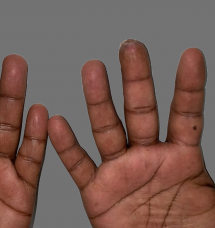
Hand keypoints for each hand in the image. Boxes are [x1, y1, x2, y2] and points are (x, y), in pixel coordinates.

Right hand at [48, 39, 214, 226]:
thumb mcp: (213, 210)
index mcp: (181, 159)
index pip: (185, 115)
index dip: (188, 86)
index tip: (191, 55)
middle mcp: (146, 157)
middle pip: (140, 110)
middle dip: (136, 78)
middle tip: (130, 47)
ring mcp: (120, 172)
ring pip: (106, 129)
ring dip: (98, 100)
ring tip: (93, 69)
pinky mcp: (97, 192)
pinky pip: (79, 165)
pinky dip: (66, 146)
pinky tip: (57, 124)